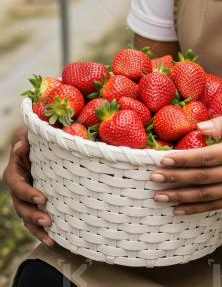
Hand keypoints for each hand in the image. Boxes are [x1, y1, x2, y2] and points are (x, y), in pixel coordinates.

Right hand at [2, 125, 53, 247]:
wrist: (45, 143)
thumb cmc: (36, 136)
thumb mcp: (27, 133)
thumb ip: (22, 139)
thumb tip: (20, 148)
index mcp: (14, 172)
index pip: (16, 185)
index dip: (27, 193)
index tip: (42, 198)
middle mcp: (19, 188)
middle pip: (20, 206)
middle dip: (33, 215)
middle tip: (47, 220)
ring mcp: (26, 198)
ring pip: (26, 217)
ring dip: (36, 228)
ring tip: (50, 236)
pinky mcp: (37, 203)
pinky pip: (36, 220)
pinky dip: (42, 232)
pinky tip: (53, 241)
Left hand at [149, 113, 221, 214]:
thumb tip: (200, 126)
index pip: (206, 156)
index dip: (185, 159)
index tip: (165, 158)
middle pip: (201, 177)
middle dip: (175, 178)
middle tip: (154, 177)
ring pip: (204, 195)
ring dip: (180, 196)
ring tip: (159, 196)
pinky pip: (213, 206)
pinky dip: (195, 209)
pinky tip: (178, 209)